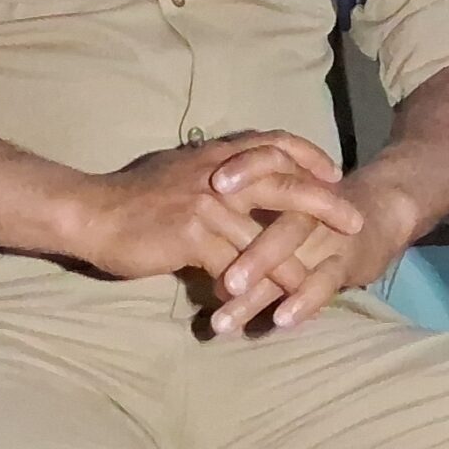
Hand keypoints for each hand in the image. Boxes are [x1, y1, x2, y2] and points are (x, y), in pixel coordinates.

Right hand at [67, 131, 361, 283]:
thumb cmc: (132, 196)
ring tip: (323, 281)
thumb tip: (234, 178)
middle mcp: (218, 174)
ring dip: (297, 262)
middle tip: (356, 222)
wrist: (93, 212)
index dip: (308, 156)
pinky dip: (258, 289)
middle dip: (325, 204)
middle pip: (285, 184)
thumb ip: (212, 173)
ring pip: (266, 234)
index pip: (274, 144)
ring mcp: (207, 204)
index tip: (333, 173)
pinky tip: (271, 305)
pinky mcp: (194, 236)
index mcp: (216, 155)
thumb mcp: (179, 170)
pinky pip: (237, 267)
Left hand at [208, 166, 425, 334]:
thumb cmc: (318, 208)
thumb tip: (188, 235)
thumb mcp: (284, 197)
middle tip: (213, 283)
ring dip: (257, 290)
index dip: (240, 173)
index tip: (210, 190)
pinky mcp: (347, 259)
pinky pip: (324, 281)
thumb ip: (243, 210)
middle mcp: (304, 205)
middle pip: (271, 223)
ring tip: (224, 320)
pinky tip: (282, 321)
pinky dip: (302, 301)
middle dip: (240, 253)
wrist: (383, 208)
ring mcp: (326, 232)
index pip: (261, 166)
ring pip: (291, 259)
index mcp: (286, 181)